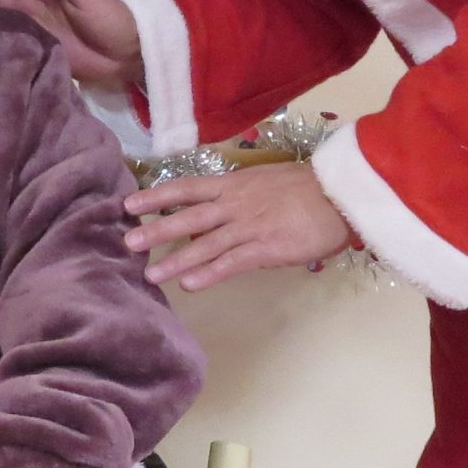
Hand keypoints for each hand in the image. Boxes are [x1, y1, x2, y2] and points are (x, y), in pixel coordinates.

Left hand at [124, 160, 353, 291]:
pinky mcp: (266, 248)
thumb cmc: (306, 188)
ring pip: (205, 245)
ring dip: (176, 261)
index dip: (157, 196)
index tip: (130, 204)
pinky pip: (232, 262)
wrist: (341, 194)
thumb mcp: (264, 183)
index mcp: (233, 185)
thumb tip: (212, 211)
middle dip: (156, 230)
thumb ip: (237, 197)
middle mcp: (234, 205)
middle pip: (187, 217)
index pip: (186, 188)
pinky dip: (210, 274)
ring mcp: (249, 227)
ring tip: (151, 275)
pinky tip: (191, 285)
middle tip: (127, 243)